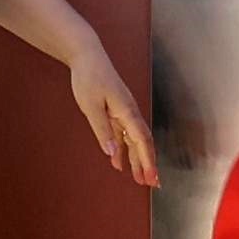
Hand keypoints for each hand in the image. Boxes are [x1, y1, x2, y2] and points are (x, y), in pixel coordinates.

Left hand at [67, 45, 160, 188]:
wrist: (86, 55)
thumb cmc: (89, 77)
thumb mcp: (91, 106)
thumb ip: (102, 130)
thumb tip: (112, 152)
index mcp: (126, 111)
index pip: (141, 141)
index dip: (148, 161)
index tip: (152, 178)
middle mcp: (128, 112)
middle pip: (142, 142)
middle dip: (148, 163)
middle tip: (152, 184)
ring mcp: (122, 111)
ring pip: (133, 139)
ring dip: (137, 159)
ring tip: (139, 178)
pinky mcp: (115, 110)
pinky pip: (122, 133)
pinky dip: (123, 148)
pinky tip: (118, 161)